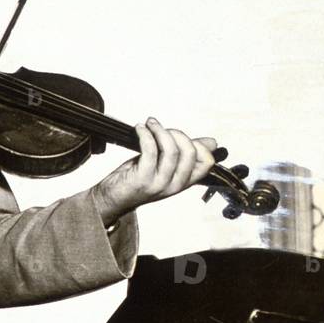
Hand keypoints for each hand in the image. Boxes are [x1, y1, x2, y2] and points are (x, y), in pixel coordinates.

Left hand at [93, 118, 216, 224]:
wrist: (113, 197)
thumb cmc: (137, 179)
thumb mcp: (165, 166)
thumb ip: (185, 154)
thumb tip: (211, 142)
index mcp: (184, 181)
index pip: (207, 163)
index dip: (199, 144)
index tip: (180, 134)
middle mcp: (175, 185)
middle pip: (190, 152)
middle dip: (177, 133)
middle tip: (161, 128)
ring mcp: (159, 183)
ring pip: (171, 150)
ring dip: (160, 131)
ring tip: (150, 125)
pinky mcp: (143, 179)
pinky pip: (150, 150)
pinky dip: (146, 134)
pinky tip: (140, 129)